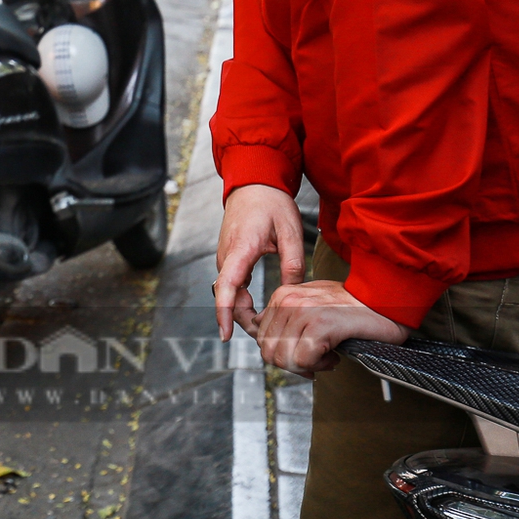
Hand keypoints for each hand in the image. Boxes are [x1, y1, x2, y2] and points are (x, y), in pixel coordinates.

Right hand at [215, 183, 304, 340]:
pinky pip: (232, 283)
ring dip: (243, 309)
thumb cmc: (271, 203)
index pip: (226, 287)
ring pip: (229, 291)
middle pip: (228, 296)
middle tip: (268, 336)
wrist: (253, 183)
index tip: (225, 335)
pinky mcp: (229, 256)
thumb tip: (293, 292)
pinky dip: (242, 298)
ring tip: (268, 325)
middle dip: (242, 319)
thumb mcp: (291, 230)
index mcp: (241, 249)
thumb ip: (293, 262)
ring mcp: (226, 256)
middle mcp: (227, 255)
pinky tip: (259, 307)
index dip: (224, 313)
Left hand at [255, 280, 407, 377]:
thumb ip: (286, 318)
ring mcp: (302, 312)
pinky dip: (320, 366)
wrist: (384, 300)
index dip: (281, 355)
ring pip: (284, 359)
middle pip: (269, 352)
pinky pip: (304, 361)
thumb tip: (263, 336)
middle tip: (315, 360)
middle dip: (292, 364)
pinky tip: (334, 355)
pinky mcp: (320, 324)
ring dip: (306, 366)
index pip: (261, 338)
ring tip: (326, 356)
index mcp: (281, 296)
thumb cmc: (351, 307)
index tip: (302, 357)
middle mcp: (287, 300)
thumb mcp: (310, 304)